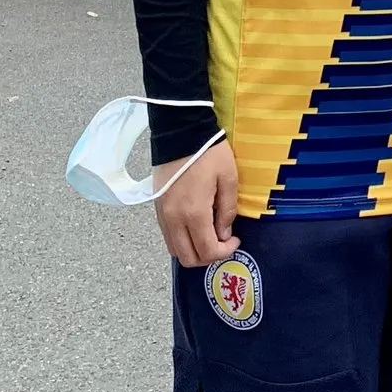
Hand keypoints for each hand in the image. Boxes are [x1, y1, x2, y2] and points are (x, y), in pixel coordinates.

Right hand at [154, 140, 237, 266]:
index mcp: (194, 213)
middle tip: (223, 242)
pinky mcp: (156, 209)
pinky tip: (196, 226)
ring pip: (175, 250)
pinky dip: (182, 240)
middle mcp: (173, 219)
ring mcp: (162, 215)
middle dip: (208, 256)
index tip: (235, 240)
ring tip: (209, 234)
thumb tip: (224, 233)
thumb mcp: (228, 179)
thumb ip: (227, 210)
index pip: (207, 251)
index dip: (224, 252)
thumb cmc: (208, 153)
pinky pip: (168, 236)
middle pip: (188, 258)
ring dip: (193, 250)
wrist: (180, 133)